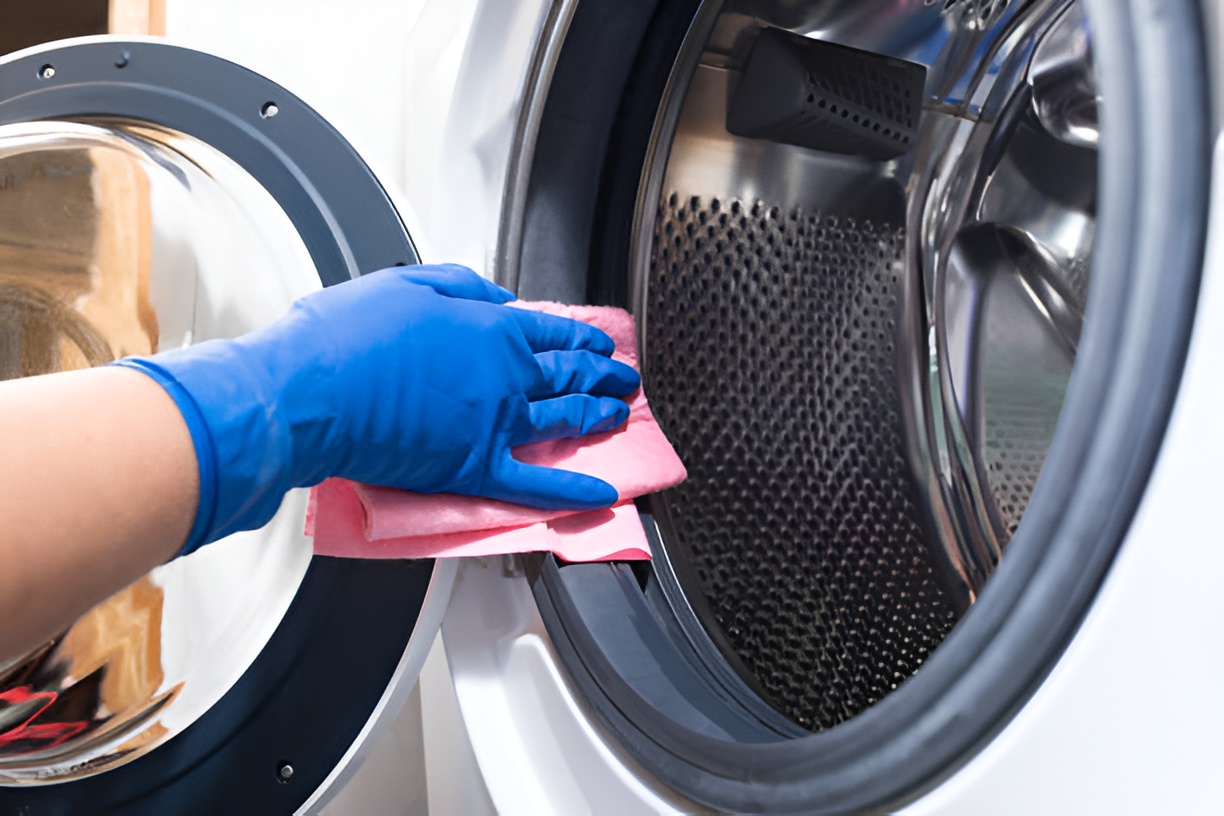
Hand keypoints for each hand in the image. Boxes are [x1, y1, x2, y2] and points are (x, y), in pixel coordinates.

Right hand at [115, 264, 639, 554]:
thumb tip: (500, 298)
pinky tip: (602, 496)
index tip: (598, 343)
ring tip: (620, 415)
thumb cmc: (346, 336)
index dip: (581, 338)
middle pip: (569, 373)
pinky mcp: (475, 468)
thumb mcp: (409, 282)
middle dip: (603, 374)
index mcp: (491, 327)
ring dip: (599, 417)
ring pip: (564, 421)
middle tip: (623, 377)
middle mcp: (506, 375)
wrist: (311, 391)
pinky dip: (573, 493)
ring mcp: (496, 424)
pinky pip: (536, 486)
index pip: (552, 331)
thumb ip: (465, 288)